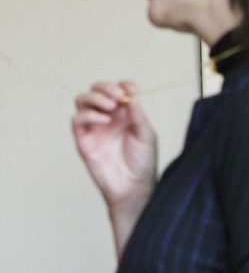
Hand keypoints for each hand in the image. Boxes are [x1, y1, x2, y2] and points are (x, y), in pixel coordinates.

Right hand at [72, 82, 157, 254]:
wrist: (133, 187)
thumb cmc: (143, 163)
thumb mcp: (146, 136)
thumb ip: (137, 116)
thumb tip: (131, 96)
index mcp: (126, 114)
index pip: (119, 90)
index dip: (124, 85)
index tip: (133, 89)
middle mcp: (108, 117)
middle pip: (97, 91)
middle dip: (106, 87)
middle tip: (118, 96)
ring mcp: (94, 127)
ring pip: (83, 101)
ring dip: (95, 98)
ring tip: (110, 106)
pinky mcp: (83, 139)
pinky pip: (77, 120)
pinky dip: (88, 115)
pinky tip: (103, 120)